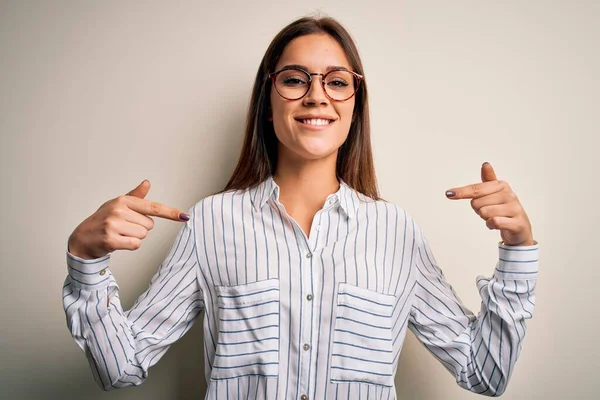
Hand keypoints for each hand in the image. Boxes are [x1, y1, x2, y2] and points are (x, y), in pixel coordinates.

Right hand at [68, 180, 189, 258]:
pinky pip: (135, 245)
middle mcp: (119, 210)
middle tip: (123, 227)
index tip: (184, 216)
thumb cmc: (103, 219)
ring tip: (119, 234)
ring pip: (143, 235)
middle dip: (139, 228)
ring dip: (134, 237)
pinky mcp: (111, 240)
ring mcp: (114, 225)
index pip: (153, 207)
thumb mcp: (118, 205)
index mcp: (123, 201)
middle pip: (149, 225)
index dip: (171, 213)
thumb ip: (135, 196)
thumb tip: (147, 183)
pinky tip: (118, 242)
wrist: (82, 238)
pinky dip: (129, 245)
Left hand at [445, 162, 533, 245]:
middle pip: (476, 203)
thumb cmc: (503, 210)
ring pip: (484, 213)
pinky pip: (494, 222)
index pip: (476, 189)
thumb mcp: (494, 193)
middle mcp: (509, 195)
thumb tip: (485, 164)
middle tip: (489, 211)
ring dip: (485, 219)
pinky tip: (497, 225)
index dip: (462, 192)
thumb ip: (488, 180)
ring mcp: (515, 208)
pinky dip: (491, 225)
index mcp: (501, 185)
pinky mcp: (517, 222)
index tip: (448, 194)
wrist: (520, 229)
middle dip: (479, 210)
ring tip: (495, 217)